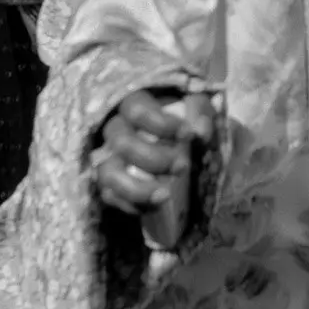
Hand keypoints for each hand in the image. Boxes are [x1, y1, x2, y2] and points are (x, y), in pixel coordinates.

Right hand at [96, 89, 213, 216]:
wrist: (172, 136)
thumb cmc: (181, 114)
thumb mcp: (194, 104)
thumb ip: (199, 110)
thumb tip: (200, 130)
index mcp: (133, 103)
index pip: (135, 110)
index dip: (160, 124)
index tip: (188, 134)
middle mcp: (116, 129)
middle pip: (122, 143)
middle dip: (153, 159)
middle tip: (182, 167)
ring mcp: (108, 156)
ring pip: (108, 173)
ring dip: (136, 188)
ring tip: (165, 196)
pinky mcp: (109, 180)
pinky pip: (108, 195)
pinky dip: (129, 204)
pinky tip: (154, 206)